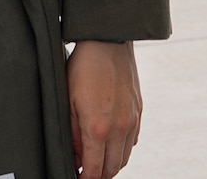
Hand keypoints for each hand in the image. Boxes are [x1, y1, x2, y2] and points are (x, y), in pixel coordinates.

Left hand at [66, 40, 141, 177]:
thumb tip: (76, 158)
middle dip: (98, 175)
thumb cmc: (83, 68)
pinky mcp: (139, 110)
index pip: (95, 171)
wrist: (109, 40)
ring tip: (96, 159)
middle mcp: (120, 128)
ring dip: (111, 164)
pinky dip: (122, 148)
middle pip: (113, 169)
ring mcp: (132, 119)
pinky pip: (132, 140)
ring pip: (124, 157)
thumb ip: (72, 136)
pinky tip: (109, 141)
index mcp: (98, 128)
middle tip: (85, 171)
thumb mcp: (68, 103)